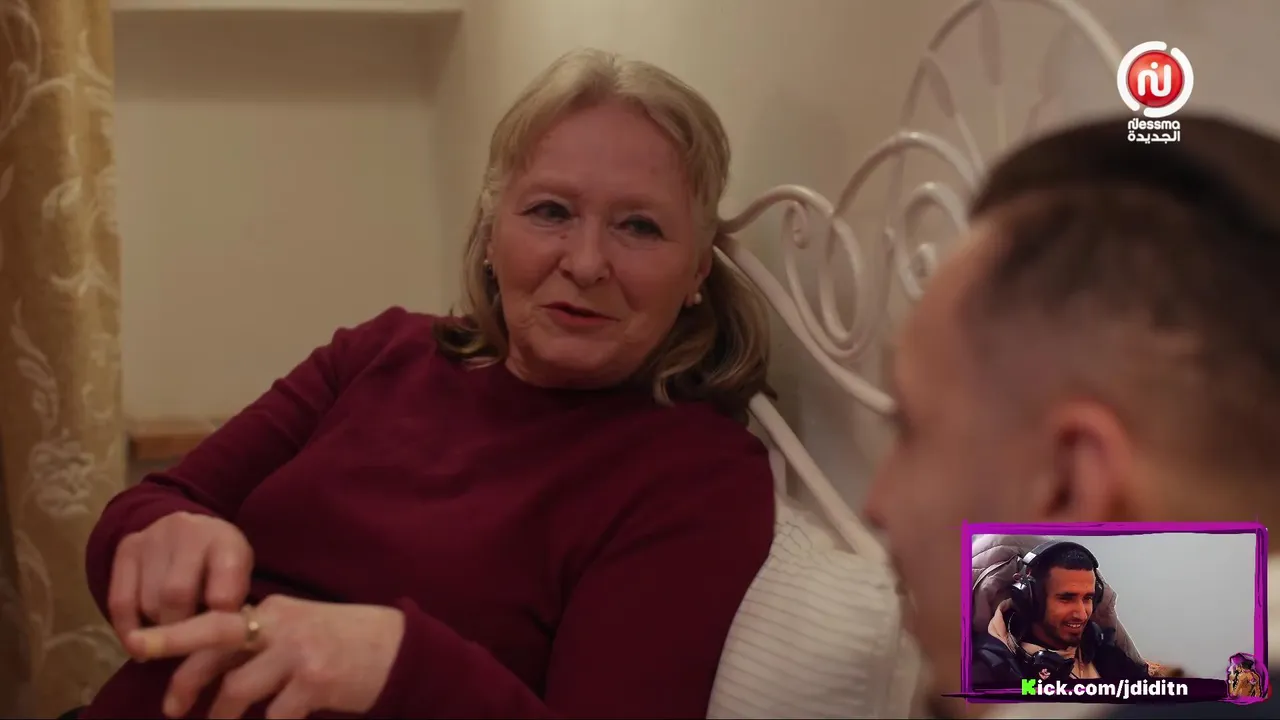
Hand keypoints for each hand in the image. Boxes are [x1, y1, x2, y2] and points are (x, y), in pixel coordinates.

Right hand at [109, 511, 252, 637]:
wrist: (194, 531)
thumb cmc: (222, 564)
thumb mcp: (240, 577)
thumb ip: (233, 602)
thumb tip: (217, 639)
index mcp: (226, 540)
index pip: (224, 577)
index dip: (221, 610)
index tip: (218, 635)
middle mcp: (188, 531)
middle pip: (176, 595)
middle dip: (181, 630)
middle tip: (187, 645)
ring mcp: (153, 537)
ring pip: (148, 603)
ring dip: (157, 630)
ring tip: (170, 635)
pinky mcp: (127, 548)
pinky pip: (119, 601)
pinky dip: (127, 630)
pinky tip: (139, 647)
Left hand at [125, 595, 405, 718]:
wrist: (400, 649)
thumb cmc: (346, 642)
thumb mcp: (302, 630)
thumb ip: (262, 641)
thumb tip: (214, 670)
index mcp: (274, 610)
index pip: (215, 620)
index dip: (173, 635)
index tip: (136, 645)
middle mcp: (282, 625)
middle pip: (215, 643)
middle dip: (182, 674)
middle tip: (169, 708)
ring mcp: (299, 652)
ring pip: (237, 690)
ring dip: (223, 717)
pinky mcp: (316, 682)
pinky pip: (275, 717)